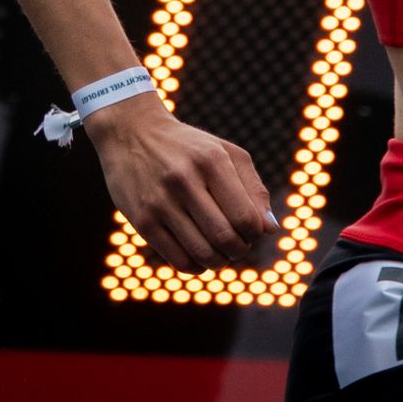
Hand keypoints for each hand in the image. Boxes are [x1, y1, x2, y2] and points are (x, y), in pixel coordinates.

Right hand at [85, 93, 275, 272]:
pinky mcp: (141, 220)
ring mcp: (160, 201)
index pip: (245, 216)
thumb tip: (271, 229)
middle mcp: (185, 180)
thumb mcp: (226, 154)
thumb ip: (254, 189)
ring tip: (220, 253)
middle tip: (238, 247)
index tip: (252, 232)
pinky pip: (177, 259)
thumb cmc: (189, 148)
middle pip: (225, 238)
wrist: (131, 134)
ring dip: (219, 261)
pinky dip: (196, 266)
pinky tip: (199, 257)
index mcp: (212, 161)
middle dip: (239, 250)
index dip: (255, 233)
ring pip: (202, 253)